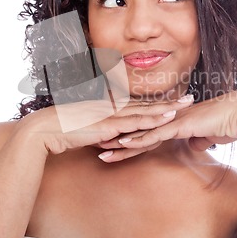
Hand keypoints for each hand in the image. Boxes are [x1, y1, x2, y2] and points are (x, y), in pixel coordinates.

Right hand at [15, 95, 194, 155]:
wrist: (46, 129)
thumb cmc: (63, 129)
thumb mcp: (86, 129)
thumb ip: (101, 132)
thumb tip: (110, 139)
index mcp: (110, 109)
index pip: (138, 105)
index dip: (157, 103)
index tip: (174, 100)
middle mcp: (114, 108)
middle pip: (147, 105)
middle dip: (170, 102)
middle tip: (191, 98)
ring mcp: (112, 115)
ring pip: (146, 112)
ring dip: (167, 108)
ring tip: (186, 105)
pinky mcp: (108, 125)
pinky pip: (135, 123)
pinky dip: (153, 120)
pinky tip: (167, 118)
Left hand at [100, 91, 236, 161]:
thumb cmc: (227, 124)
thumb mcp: (208, 136)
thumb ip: (198, 138)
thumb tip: (195, 144)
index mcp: (172, 121)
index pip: (144, 131)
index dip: (127, 138)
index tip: (111, 144)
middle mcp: (168, 119)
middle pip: (136, 131)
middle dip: (116, 140)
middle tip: (96, 146)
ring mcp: (172, 121)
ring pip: (140, 133)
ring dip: (121, 143)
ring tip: (101, 150)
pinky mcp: (179, 126)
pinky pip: (154, 135)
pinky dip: (139, 140)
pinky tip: (124, 145)